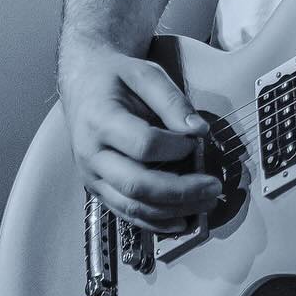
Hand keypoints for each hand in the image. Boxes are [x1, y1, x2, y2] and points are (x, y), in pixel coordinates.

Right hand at [58, 40, 221, 232]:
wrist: (82, 85)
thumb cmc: (115, 78)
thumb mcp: (145, 73)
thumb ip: (172, 100)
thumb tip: (198, 130)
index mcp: (100, 120)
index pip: (143, 144)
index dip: (176, 148)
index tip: (196, 141)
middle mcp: (91, 154)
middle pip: (137, 184)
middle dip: (181, 191)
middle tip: (213, 187)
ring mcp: (92, 176)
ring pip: (132, 206)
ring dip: (173, 210)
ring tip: (206, 203)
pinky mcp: (98, 189)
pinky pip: (126, 213)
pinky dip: (155, 222)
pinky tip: (181, 220)